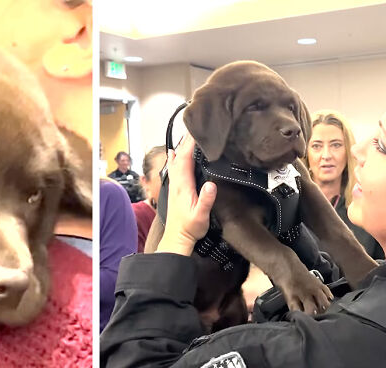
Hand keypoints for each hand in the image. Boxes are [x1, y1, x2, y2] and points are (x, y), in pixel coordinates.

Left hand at [156, 134, 216, 255]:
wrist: (177, 238)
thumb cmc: (190, 227)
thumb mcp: (201, 215)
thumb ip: (206, 200)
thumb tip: (210, 184)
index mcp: (183, 185)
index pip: (185, 160)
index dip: (190, 145)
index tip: (196, 132)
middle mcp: (176, 183)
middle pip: (179, 157)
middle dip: (186, 142)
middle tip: (193, 127)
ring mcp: (174, 186)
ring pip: (175, 162)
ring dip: (180, 148)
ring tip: (186, 135)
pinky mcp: (175, 189)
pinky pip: (174, 168)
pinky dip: (175, 158)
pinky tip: (174, 154)